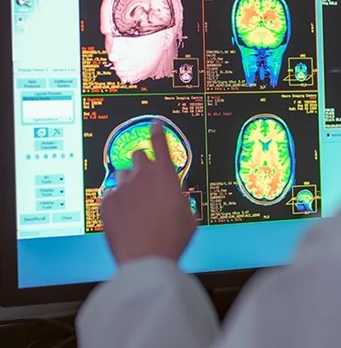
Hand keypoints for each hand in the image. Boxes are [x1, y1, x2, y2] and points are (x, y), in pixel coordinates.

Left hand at [100, 121, 195, 264]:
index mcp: (167, 176)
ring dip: (128, 184)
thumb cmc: (172, 240)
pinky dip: (116, 203)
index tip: (154, 124)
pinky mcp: (107, 203)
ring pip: (122, 175)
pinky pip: (110, 196)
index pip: (160, 144)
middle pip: (138, 155)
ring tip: (134, 205)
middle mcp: (143, 176)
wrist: (146, 259)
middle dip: (142, 163)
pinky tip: (124, 218)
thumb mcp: (189, 218)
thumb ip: (181, 202)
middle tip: (144, 179)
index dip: (157, 132)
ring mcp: (123, 188)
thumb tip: (178, 202)